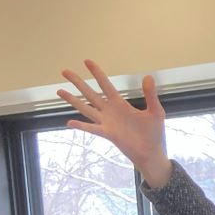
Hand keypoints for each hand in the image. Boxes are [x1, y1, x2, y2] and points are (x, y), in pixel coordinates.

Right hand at [57, 59, 172, 187]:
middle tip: (65, 71)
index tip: (86, 61)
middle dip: (78, 82)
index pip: (106, 84)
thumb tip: (148, 76)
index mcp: (120, 103)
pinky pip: (92, 128)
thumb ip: (150, 95)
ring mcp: (107, 122)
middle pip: (90, 93)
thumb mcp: (155, 111)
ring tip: (59, 91)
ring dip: (73, 100)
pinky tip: (69, 122)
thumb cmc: (153, 133)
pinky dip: (81, 126)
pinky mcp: (108, 134)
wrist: (152, 152)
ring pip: (86, 108)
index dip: (97, 73)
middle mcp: (110, 111)